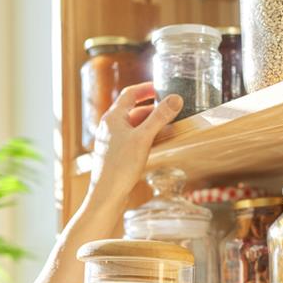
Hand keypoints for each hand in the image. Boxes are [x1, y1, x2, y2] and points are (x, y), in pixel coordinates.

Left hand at [89, 82, 181, 204]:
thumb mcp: (144, 138)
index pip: (130, 94)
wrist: (107, 194)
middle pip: (133, 110)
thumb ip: (160, 117)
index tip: (162, 87)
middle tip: (171, 108)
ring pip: (134, 125)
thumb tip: (175, 98)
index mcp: (113, 117)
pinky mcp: (116, 154)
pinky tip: (157, 143)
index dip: (146, 89)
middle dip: (153, 108)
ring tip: (168, 125)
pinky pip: (133, 139)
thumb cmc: (121, 165)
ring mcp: (112, 140)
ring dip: (150, 124)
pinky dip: (146, 136)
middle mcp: (110, 126)